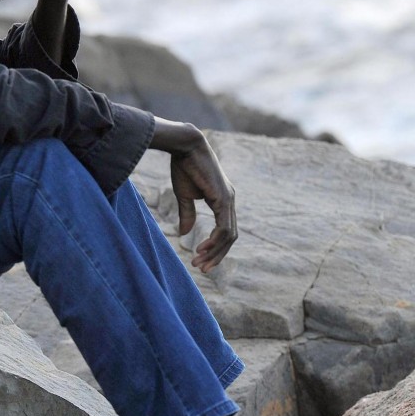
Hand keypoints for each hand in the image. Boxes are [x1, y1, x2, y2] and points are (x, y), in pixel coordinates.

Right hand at [150, 119, 237, 271]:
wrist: (185, 146)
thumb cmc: (184, 167)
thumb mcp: (184, 196)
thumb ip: (187, 215)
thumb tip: (185, 234)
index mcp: (223, 200)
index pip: (225, 231)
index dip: (214, 248)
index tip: (199, 259)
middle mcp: (230, 201)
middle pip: (230, 237)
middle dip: (217, 255)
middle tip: (201, 269)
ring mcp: (229, 200)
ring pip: (229, 235)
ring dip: (215, 252)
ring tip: (199, 262)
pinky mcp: (224, 198)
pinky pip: (224, 227)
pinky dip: (215, 241)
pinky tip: (203, 248)